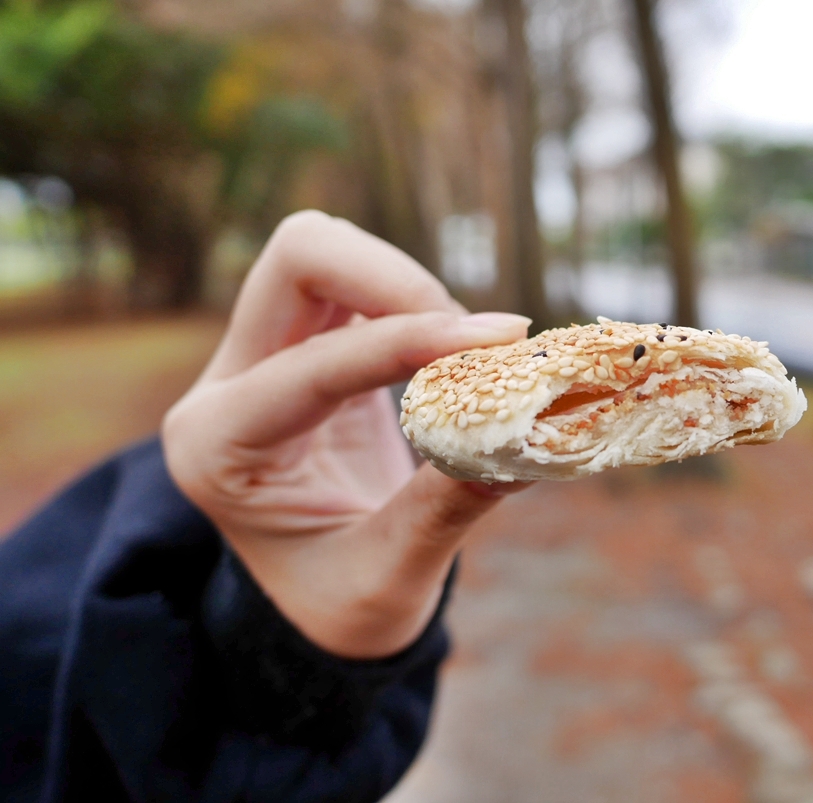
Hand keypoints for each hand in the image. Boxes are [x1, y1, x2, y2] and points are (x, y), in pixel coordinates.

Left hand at [162, 211, 532, 658]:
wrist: (319, 606)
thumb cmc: (343, 608)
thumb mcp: (387, 579)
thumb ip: (445, 509)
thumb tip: (533, 441)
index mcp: (218, 449)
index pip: (313, 364)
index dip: (408, 342)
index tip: (501, 341)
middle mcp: (227, 387)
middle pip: (299, 259)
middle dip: (398, 280)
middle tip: (486, 335)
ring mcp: (261, 356)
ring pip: (326, 252)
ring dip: (410, 284)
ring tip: (476, 348)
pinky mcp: (308, 344)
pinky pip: (358, 281)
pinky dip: (417, 299)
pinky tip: (459, 345)